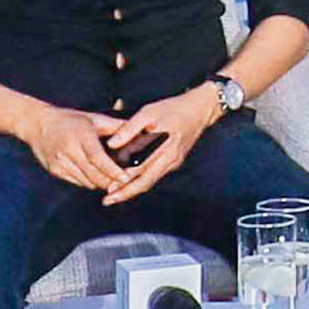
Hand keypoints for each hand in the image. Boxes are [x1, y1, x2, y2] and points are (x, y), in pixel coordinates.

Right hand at [20, 101, 144, 194]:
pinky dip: (89, 182)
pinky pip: (77, 182)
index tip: (125, 178)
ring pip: (86, 181)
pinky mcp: (55, 170)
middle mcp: (69, 149)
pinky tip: (97, 178)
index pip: (97, 157)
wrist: (38, 124)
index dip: (112, 170)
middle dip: (110, 182)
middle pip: (93, 173)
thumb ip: (117, 127)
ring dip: (101, 184)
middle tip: (125, 186)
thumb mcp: (94, 118)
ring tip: (114, 183)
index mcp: (81, 135)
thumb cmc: (71, 120)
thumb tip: (141, 131)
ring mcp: (60, 161)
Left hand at [95, 92, 224, 190]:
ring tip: (115, 194)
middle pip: (146, 182)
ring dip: (133, 189)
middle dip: (126, 193)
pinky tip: (130, 181)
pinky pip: (156, 174)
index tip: (108, 188)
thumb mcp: (148, 112)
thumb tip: (112, 144)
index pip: (140, 170)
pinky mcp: (174, 161)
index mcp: (165, 148)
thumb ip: (129, 129)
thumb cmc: (174, 108)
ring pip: (151, 181)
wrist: (200, 109)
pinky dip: (142, 180)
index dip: (123, 181)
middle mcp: (171, 159)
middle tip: (108, 200)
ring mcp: (174, 162)